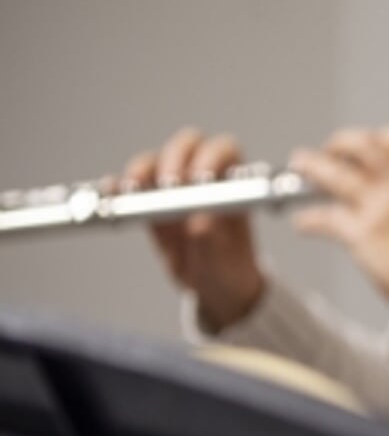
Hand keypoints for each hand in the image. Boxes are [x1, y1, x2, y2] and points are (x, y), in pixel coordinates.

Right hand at [123, 128, 265, 332]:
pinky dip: (116, 187)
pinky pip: (127, 188)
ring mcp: (171, 189)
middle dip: (174, 159)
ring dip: (141, 171)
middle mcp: (201, 178)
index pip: (223, 150)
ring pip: (153, 162)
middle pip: (185, 146)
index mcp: (232, 184)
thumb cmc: (227, 269)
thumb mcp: (224, 261)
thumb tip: (199, 222)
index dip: (210, 158)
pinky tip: (110, 193)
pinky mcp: (147, 204)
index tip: (200, 181)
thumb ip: (213, 242)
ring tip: (135, 190)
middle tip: (170, 185)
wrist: (211, 289)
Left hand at [288, 125, 388, 302]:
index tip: (361, 147)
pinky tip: (302, 223)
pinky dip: (309, 220)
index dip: (376, 137)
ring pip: (335, 173)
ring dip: (312, 166)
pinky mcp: (362, 233)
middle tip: (328, 153)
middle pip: (361, 145)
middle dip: (339, 144)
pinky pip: (326, 218)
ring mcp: (380, 208)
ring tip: (300, 164)